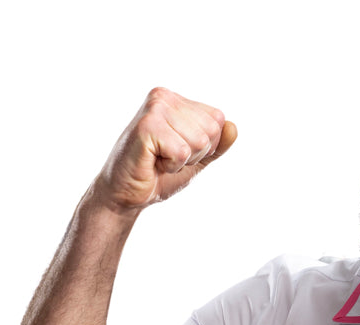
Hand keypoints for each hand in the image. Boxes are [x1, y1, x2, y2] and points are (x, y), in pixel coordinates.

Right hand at [94, 87, 236, 212]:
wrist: (125, 194)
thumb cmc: (158, 175)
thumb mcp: (195, 160)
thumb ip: (217, 145)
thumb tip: (234, 127)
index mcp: (177, 100)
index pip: (218, 120)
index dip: (205, 147)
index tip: (178, 152)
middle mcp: (164, 97)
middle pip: (212, 130)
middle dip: (195, 154)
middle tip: (167, 158)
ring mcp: (154, 108)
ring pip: (199, 141)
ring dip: (182, 161)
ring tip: (159, 159)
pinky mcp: (147, 126)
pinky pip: (182, 152)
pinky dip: (171, 166)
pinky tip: (153, 162)